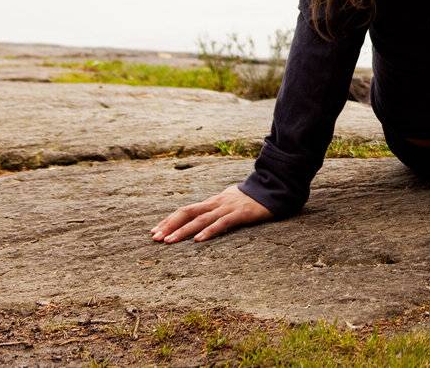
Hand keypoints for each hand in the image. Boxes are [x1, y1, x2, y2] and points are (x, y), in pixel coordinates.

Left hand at [151, 185, 272, 243]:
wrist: (275, 188)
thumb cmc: (252, 198)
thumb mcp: (230, 201)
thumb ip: (217, 208)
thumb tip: (203, 217)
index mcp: (212, 201)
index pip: (186, 210)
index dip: (169, 220)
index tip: (154, 231)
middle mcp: (216, 203)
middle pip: (188, 212)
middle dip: (169, 225)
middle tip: (155, 238)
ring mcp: (228, 207)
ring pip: (201, 219)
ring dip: (183, 231)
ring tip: (169, 242)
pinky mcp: (241, 213)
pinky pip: (222, 223)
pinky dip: (209, 231)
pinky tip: (199, 240)